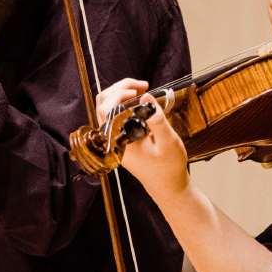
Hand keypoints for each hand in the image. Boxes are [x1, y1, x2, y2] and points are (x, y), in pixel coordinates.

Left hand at [96, 79, 188, 200]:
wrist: (168, 186)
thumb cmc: (168, 168)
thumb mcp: (168, 142)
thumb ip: (156, 119)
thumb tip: (145, 98)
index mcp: (119, 141)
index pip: (106, 109)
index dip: (119, 93)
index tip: (139, 90)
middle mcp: (113, 139)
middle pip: (103, 104)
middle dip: (120, 88)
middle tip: (141, 85)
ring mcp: (115, 138)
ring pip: (107, 108)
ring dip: (121, 95)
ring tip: (140, 91)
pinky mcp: (121, 138)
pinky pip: (115, 116)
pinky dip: (125, 104)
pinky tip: (140, 102)